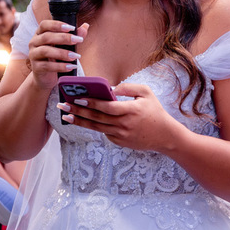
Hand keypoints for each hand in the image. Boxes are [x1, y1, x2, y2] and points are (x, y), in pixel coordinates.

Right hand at [26, 20, 88, 90]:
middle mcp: (34, 42)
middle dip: (64, 38)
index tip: (71, 28)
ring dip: (62, 53)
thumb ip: (73, 36)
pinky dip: (60, 66)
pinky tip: (70, 67)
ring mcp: (33, 55)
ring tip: (75, 56)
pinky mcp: (36, 67)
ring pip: (45, 51)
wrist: (46, 77)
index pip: (45, 25)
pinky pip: (47, 66)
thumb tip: (85, 27)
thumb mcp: (64, 46)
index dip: (57, 25)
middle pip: (47, 37)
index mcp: (40, 34)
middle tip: (78, 40)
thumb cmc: (55, 58)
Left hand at [57, 81, 181, 151]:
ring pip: (96, 127)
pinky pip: (104, 132)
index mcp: (130, 110)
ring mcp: (121, 135)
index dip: (91, 102)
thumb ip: (128, 88)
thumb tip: (111, 88)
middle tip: (63, 106)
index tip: (78, 97)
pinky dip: (93, 126)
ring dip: (80, 121)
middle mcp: (124, 124)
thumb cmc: (155, 111)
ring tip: (66, 115)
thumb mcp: (146, 93)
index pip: (107, 107)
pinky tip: (82, 120)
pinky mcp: (120, 142)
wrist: (165, 136)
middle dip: (79, 111)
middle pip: (97, 118)